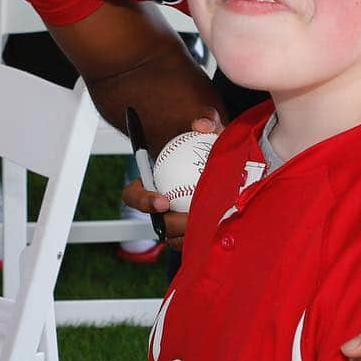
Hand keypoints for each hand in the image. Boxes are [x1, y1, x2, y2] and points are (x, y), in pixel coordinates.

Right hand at [121, 113, 221, 251]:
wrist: (227, 162)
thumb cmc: (211, 144)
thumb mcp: (210, 127)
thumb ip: (207, 118)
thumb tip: (202, 125)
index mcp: (150, 185)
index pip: (133, 196)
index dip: (144, 201)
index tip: (164, 200)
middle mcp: (160, 208)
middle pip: (158, 223)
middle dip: (174, 224)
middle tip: (195, 218)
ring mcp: (176, 224)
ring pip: (177, 237)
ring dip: (193, 234)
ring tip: (215, 224)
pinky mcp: (194, 235)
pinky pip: (196, 242)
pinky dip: (207, 238)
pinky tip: (226, 228)